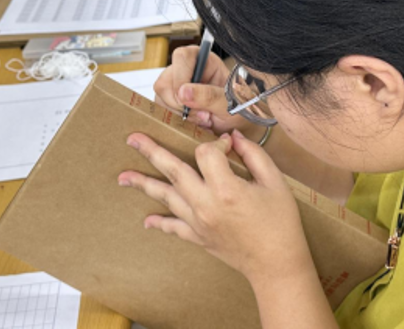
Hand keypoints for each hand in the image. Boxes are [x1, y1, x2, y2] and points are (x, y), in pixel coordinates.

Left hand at [119, 130, 310, 284]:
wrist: (276, 264)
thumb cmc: (280, 223)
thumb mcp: (275, 183)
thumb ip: (253, 155)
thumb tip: (233, 138)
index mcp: (226, 189)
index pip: (206, 154)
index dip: (216, 145)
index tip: (227, 146)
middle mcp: (206, 205)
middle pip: (173, 171)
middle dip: (151, 152)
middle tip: (132, 139)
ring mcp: (198, 222)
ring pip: (166, 197)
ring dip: (144, 185)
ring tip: (123, 177)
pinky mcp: (197, 237)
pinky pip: (173, 227)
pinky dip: (159, 223)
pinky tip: (147, 220)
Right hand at [154, 46, 258, 136]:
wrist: (240, 126)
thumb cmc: (241, 109)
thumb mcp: (231, 104)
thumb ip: (210, 96)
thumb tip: (183, 92)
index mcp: (205, 61)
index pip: (182, 57)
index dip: (181, 78)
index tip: (188, 99)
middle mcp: (188, 70)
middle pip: (165, 80)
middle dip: (179, 104)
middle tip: (202, 116)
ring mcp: (176, 85)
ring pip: (161, 97)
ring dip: (179, 115)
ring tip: (202, 120)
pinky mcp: (170, 101)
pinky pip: (162, 110)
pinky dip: (177, 121)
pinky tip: (195, 123)